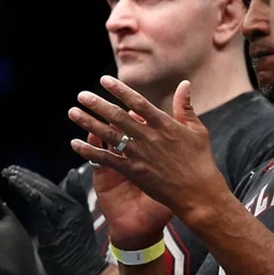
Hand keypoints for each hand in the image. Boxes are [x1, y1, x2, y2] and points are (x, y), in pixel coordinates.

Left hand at [2, 165, 106, 274]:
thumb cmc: (80, 253)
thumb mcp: (82, 221)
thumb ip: (76, 198)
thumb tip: (72, 174)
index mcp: (76, 206)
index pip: (52, 186)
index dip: (34, 177)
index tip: (18, 171)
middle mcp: (71, 207)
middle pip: (45, 186)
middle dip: (25, 176)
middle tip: (8, 170)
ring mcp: (62, 217)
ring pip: (41, 191)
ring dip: (23, 181)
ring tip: (8, 174)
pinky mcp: (53, 228)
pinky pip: (38, 205)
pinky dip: (27, 192)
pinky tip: (15, 185)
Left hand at [68, 77, 221, 247]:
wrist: (199, 194)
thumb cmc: (200, 161)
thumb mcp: (196, 130)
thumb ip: (185, 106)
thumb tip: (184, 83)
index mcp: (164, 125)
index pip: (137, 102)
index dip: (120, 90)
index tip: (104, 80)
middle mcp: (149, 137)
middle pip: (117, 116)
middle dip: (97, 104)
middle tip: (81, 95)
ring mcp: (139, 155)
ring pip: (108, 135)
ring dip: (88, 123)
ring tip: (73, 112)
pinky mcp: (133, 171)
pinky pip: (106, 159)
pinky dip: (89, 151)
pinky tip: (75, 144)